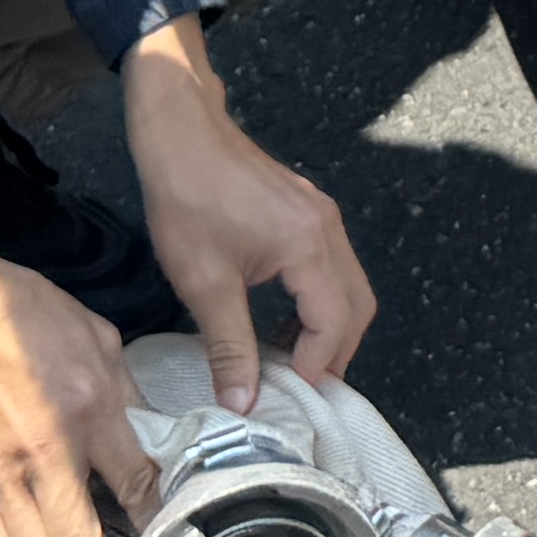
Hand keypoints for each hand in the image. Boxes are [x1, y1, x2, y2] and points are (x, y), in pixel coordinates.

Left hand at [121, 28, 370, 408]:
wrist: (179, 130)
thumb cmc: (187, 202)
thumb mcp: (203, 282)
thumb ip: (230, 345)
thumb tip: (242, 405)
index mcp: (309, 245)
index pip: (334, 322)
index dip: (316, 366)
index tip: (286, 397)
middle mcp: (328, 228)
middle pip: (357, 305)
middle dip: (335, 353)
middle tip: (299, 390)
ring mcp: (321, 215)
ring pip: (348, 286)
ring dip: (327, 328)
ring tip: (289, 361)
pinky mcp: (307, 209)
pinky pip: (330, 266)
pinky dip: (317, 302)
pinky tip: (280, 320)